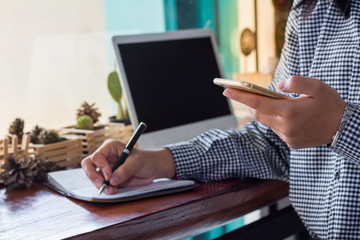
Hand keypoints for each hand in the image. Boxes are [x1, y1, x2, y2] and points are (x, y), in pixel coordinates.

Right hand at [81, 139, 175, 193]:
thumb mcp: (137, 163)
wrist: (152, 169)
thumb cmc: (145, 160)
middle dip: (93, 176)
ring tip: (112, 190)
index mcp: (110, 147)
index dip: (101, 166)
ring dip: (100, 185)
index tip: (109, 175)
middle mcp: (105, 157)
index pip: (97, 156)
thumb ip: (125, 170)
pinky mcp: (109, 178)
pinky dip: (106, 189)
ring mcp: (106, 168)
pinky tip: (114, 190)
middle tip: (102, 184)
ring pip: (93, 177)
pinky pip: (101, 184)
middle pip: (88, 165)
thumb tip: (112, 180)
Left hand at [223, 76, 345, 148]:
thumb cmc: (331, 104)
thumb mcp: (317, 86)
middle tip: (245, 92)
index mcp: (289, 112)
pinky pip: (276, 129)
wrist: (344, 128)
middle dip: (251, 103)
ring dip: (265, 112)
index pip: (257, 103)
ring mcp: (287, 137)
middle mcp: (285, 127)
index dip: (240, 96)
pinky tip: (286, 114)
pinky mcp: (291, 143)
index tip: (226, 90)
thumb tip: (278, 86)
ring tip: (271, 101)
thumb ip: (296, 82)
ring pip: (267, 122)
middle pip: (258, 114)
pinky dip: (276, 120)